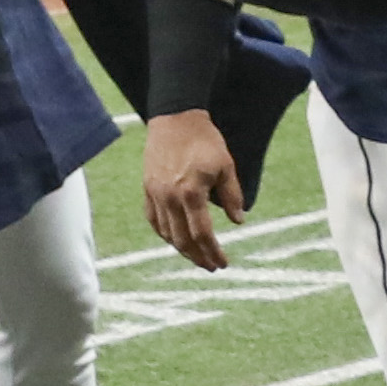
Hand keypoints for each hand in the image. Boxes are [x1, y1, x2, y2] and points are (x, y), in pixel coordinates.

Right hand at [142, 110, 244, 271]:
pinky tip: (175, 240)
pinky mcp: (147, 189)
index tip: (223, 263)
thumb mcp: (226, 165)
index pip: (202, 233)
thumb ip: (232, 195)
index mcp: (191, 193)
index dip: (213, 251)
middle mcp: (170, 198)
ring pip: (166, 233)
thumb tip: (239, 221)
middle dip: (198, 257)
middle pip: (182, 240)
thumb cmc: (205, 140)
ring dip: (181, 249)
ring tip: (196, 257)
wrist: (175, 118)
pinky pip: (154, 220)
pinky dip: (165, 234)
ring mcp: (155, 194)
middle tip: (211, 266)